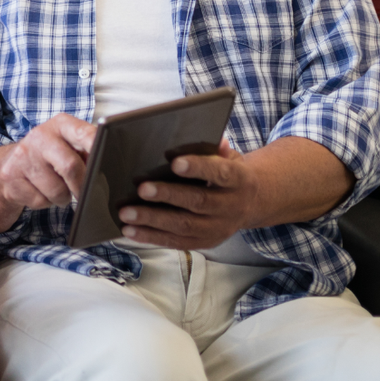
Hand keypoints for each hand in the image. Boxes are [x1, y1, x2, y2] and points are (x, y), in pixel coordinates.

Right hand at [0, 114, 96, 212]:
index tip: (105, 162)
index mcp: (61, 124)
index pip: (85, 134)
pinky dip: (45, 202)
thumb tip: (106, 168)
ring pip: (56, 191)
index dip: (98, 148)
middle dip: (81, 186)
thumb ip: (88, 152)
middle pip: (70, 166)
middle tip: (84, 193)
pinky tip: (40, 190)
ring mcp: (24, 155)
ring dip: (62, 197)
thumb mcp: (69, 146)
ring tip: (56, 187)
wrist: (11, 163)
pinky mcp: (11, 176)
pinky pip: (39, 200)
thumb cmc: (49, 155)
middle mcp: (40, 136)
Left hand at [116, 139, 260, 250]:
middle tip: (141, 189)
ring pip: (184, 226)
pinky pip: (176, 242)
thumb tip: (215, 138)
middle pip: (198, 202)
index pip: (220, 173)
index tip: (175, 163)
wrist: (252, 203)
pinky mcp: (204, 242)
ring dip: (152, 220)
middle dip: (168, 196)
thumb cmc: (230, 174)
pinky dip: (151, 237)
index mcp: (239, 180)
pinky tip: (130, 230)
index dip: (199, 168)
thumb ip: (218, 149)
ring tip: (126, 213)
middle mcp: (231, 207)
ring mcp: (218, 228)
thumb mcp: (230, 157)